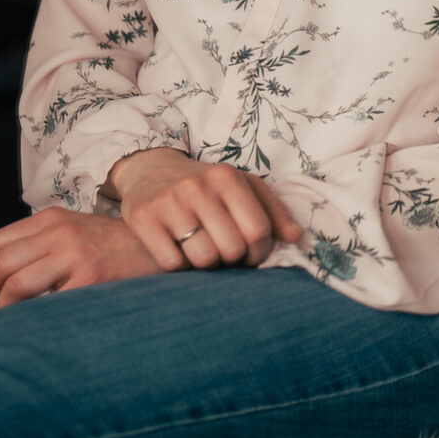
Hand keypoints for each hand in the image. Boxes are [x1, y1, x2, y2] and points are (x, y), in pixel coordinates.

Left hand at [0, 207, 173, 315]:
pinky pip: (46, 303)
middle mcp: (59, 230)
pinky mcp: (92, 277)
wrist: (170, 248)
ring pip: (14, 283)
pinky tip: (23, 334)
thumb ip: (43, 249)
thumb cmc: (120, 251)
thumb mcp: (78, 236)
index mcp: (51, 219)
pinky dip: (26, 320)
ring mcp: (75, 253)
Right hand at [106, 145, 302, 269]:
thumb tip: (295, 237)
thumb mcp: (241, 186)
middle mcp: (198, 186)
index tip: (251, 255)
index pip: (258, 230)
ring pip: (203, 259)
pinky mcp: (143, 219)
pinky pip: (172, 263)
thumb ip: (272, 210)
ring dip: (207, 266)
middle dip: (232, 261)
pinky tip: (180, 253)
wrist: (150, 170)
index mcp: (227, 177)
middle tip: (225, 256)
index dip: (259, 253)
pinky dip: (179, 267)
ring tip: (204, 254)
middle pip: (231, 248)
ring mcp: (168, 202)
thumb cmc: (205, 185)